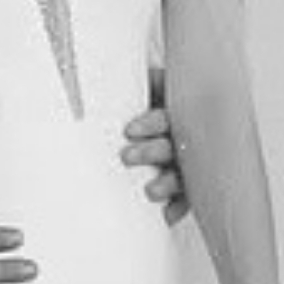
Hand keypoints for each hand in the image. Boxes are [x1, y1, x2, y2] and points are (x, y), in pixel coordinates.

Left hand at [123, 69, 188, 225]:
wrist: (183, 116)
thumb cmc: (151, 101)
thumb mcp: (145, 88)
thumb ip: (129, 84)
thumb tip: (91, 68)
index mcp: (173, 108)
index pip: (165, 115)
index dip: (150, 122)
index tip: (129, 129)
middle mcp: (185, 133)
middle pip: (172, 142)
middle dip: (151, 151)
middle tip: (127, 156)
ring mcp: (190, 157)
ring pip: (183, 170)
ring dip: (167, 181)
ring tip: (151, 191)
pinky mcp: (192, 180)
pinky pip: (189, 195)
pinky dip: (179, 206)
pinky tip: (167, 215)